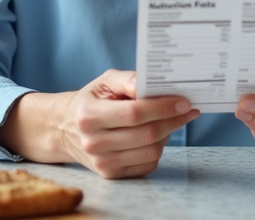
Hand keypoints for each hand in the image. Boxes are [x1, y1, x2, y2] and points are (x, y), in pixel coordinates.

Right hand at [51, 70, 198, 177]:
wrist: (66, 129)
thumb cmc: (91, 101)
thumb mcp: (103, 82)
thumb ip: (126, 79)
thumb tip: (147, 84)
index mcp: (89, 115)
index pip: (134, 113)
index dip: (163, 107)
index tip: (183, 102)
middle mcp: (94, 142)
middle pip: (147, 134)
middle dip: (173, 120)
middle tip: (187, 110)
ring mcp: (102, 162)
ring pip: (150, 151)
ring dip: (167, 134)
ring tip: (170, 120)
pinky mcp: (111, 174)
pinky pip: (147, 164)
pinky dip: (158, 149)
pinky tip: (157, 135)